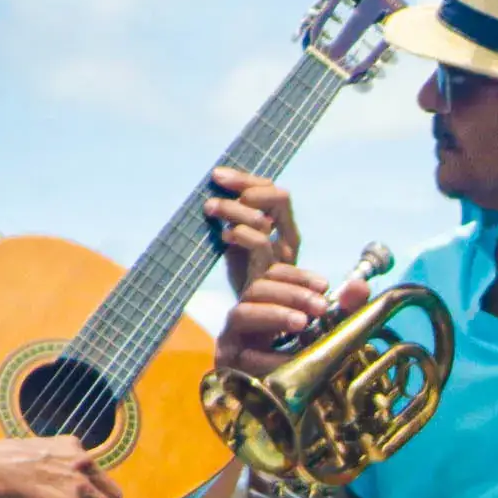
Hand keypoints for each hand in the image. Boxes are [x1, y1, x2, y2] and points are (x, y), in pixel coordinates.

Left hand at [206, 168, 298, 298]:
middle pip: (278, 195)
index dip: (246, 179)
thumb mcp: (241, 242)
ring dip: (233, 209)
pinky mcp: (269, 271)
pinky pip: (260, 243)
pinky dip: (240, 233)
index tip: (217, 176)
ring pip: (263, 218)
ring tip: (211, 209)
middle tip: (215, 190)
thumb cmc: (245, 277)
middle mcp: (286, 238)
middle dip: (244, 186)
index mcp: (282, 226)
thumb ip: (237, 219)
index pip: (272, 190)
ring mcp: (280, 254)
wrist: (253, 321)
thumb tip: (216, 193)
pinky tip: (224, 236)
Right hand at [217, 263, 363, 377]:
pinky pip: (241, 355)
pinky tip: (291, 359)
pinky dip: (268, 356)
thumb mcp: (329, 335)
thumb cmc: (306, 367)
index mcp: (267, 305)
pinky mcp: (228, 366)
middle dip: (291, 294)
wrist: (286, 413)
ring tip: (303, 324)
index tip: (325, 286)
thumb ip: (345, 310)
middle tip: (321, 308)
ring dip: (274, 314)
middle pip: (256, 289)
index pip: (273, 276)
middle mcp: (247, 318)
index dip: (297, 276)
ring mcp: (233, 340)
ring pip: (241, 314)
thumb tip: (359, 286)